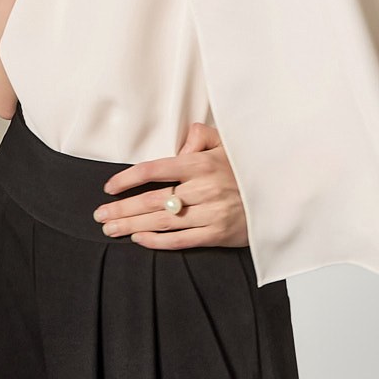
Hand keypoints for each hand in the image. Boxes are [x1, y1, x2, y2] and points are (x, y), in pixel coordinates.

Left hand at [93, 122, 249, 249]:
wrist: (279, 196)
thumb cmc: (247, 168)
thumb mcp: (227, 144)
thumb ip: (200, 137)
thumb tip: (179, 141)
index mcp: (202, 164)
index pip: (155, 169)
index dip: (128, 178)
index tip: (109, 187)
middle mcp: (204, 189)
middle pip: (152, 200)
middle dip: (121, 208)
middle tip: (99, 214)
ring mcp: (210, 214)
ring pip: (161, 222)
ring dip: (131, 225)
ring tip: (110, 228)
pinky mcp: (217, 235)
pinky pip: (180, 240)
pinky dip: (156, 241)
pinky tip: (138, 239)